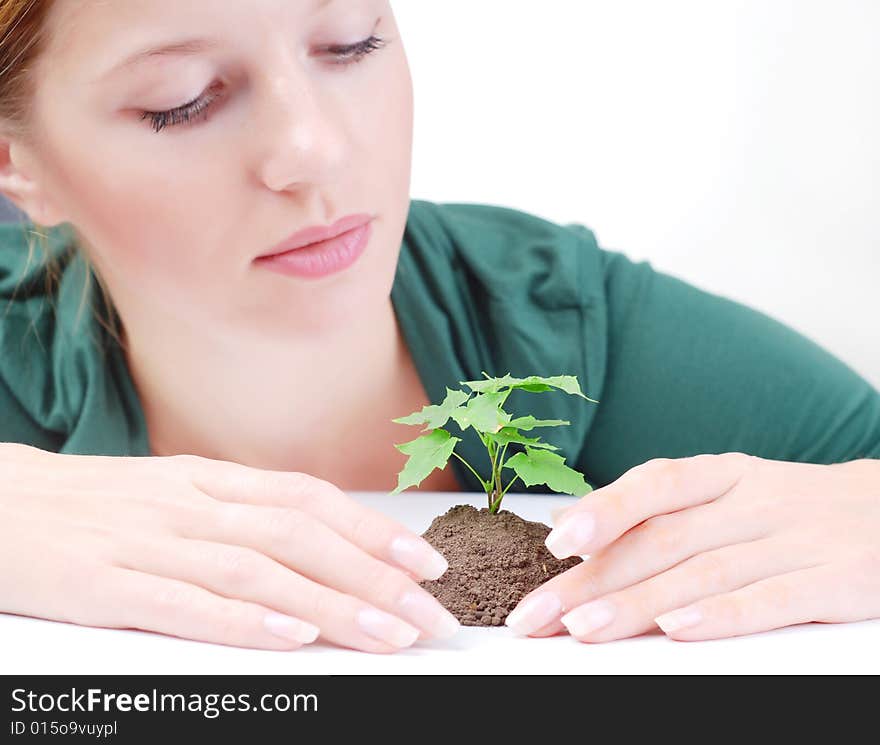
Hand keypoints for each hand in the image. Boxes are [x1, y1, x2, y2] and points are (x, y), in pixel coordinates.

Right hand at [0, 443, 458, 652]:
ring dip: (331, 603)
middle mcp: (193, 505)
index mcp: (212, 481)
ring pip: (259, 570)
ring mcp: (150, 541)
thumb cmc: (96, 506)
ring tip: (387, 635)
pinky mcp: (105, 583)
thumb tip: (317, 541)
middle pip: (301, 537)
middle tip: (430, 615)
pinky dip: (244, 620)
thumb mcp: (176, 495)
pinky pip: (185, 600)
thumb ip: (240, 514)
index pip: (312, 501)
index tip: (428, 563)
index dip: (375, 532)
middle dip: (375, 578)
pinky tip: (292, 636)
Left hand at [504, 452, 879, 640]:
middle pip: (663, 539)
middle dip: (593, 579)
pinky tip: (674, 632)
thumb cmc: (791, 512)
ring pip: (704, 572)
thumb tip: (574, 525)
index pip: (656, 483)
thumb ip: (661, 512)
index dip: (605, 510)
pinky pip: (772, 598)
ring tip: (583, 629)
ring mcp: (796, 539)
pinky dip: (720, 616)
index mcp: (724, 476)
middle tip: (538, 614)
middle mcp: (754, 502)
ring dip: (638, 603)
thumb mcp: (731, 495)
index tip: (555, 543)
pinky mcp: (837, 580)